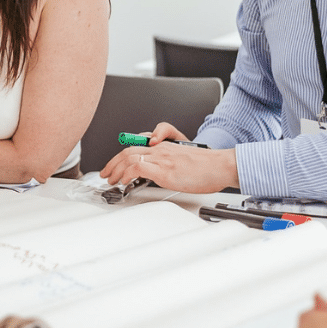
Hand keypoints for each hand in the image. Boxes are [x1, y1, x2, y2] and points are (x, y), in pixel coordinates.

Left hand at [99, 123, 237, 192]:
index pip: (135, 146)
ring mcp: (161, 159)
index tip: (113, 166)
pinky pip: (138, 167)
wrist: (220, 166)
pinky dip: (127, 173)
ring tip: (111, 179)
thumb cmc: (206, 166)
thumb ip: (166, 163)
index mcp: (164, 146)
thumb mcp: (182, 160)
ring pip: (129, 157)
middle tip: (105, 174)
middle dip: (112, 163)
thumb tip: (153, 175)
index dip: (120, 156)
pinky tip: (124, 181)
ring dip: (116, 170)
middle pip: (127, 150)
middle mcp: (160, 149)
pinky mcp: (164, 170)